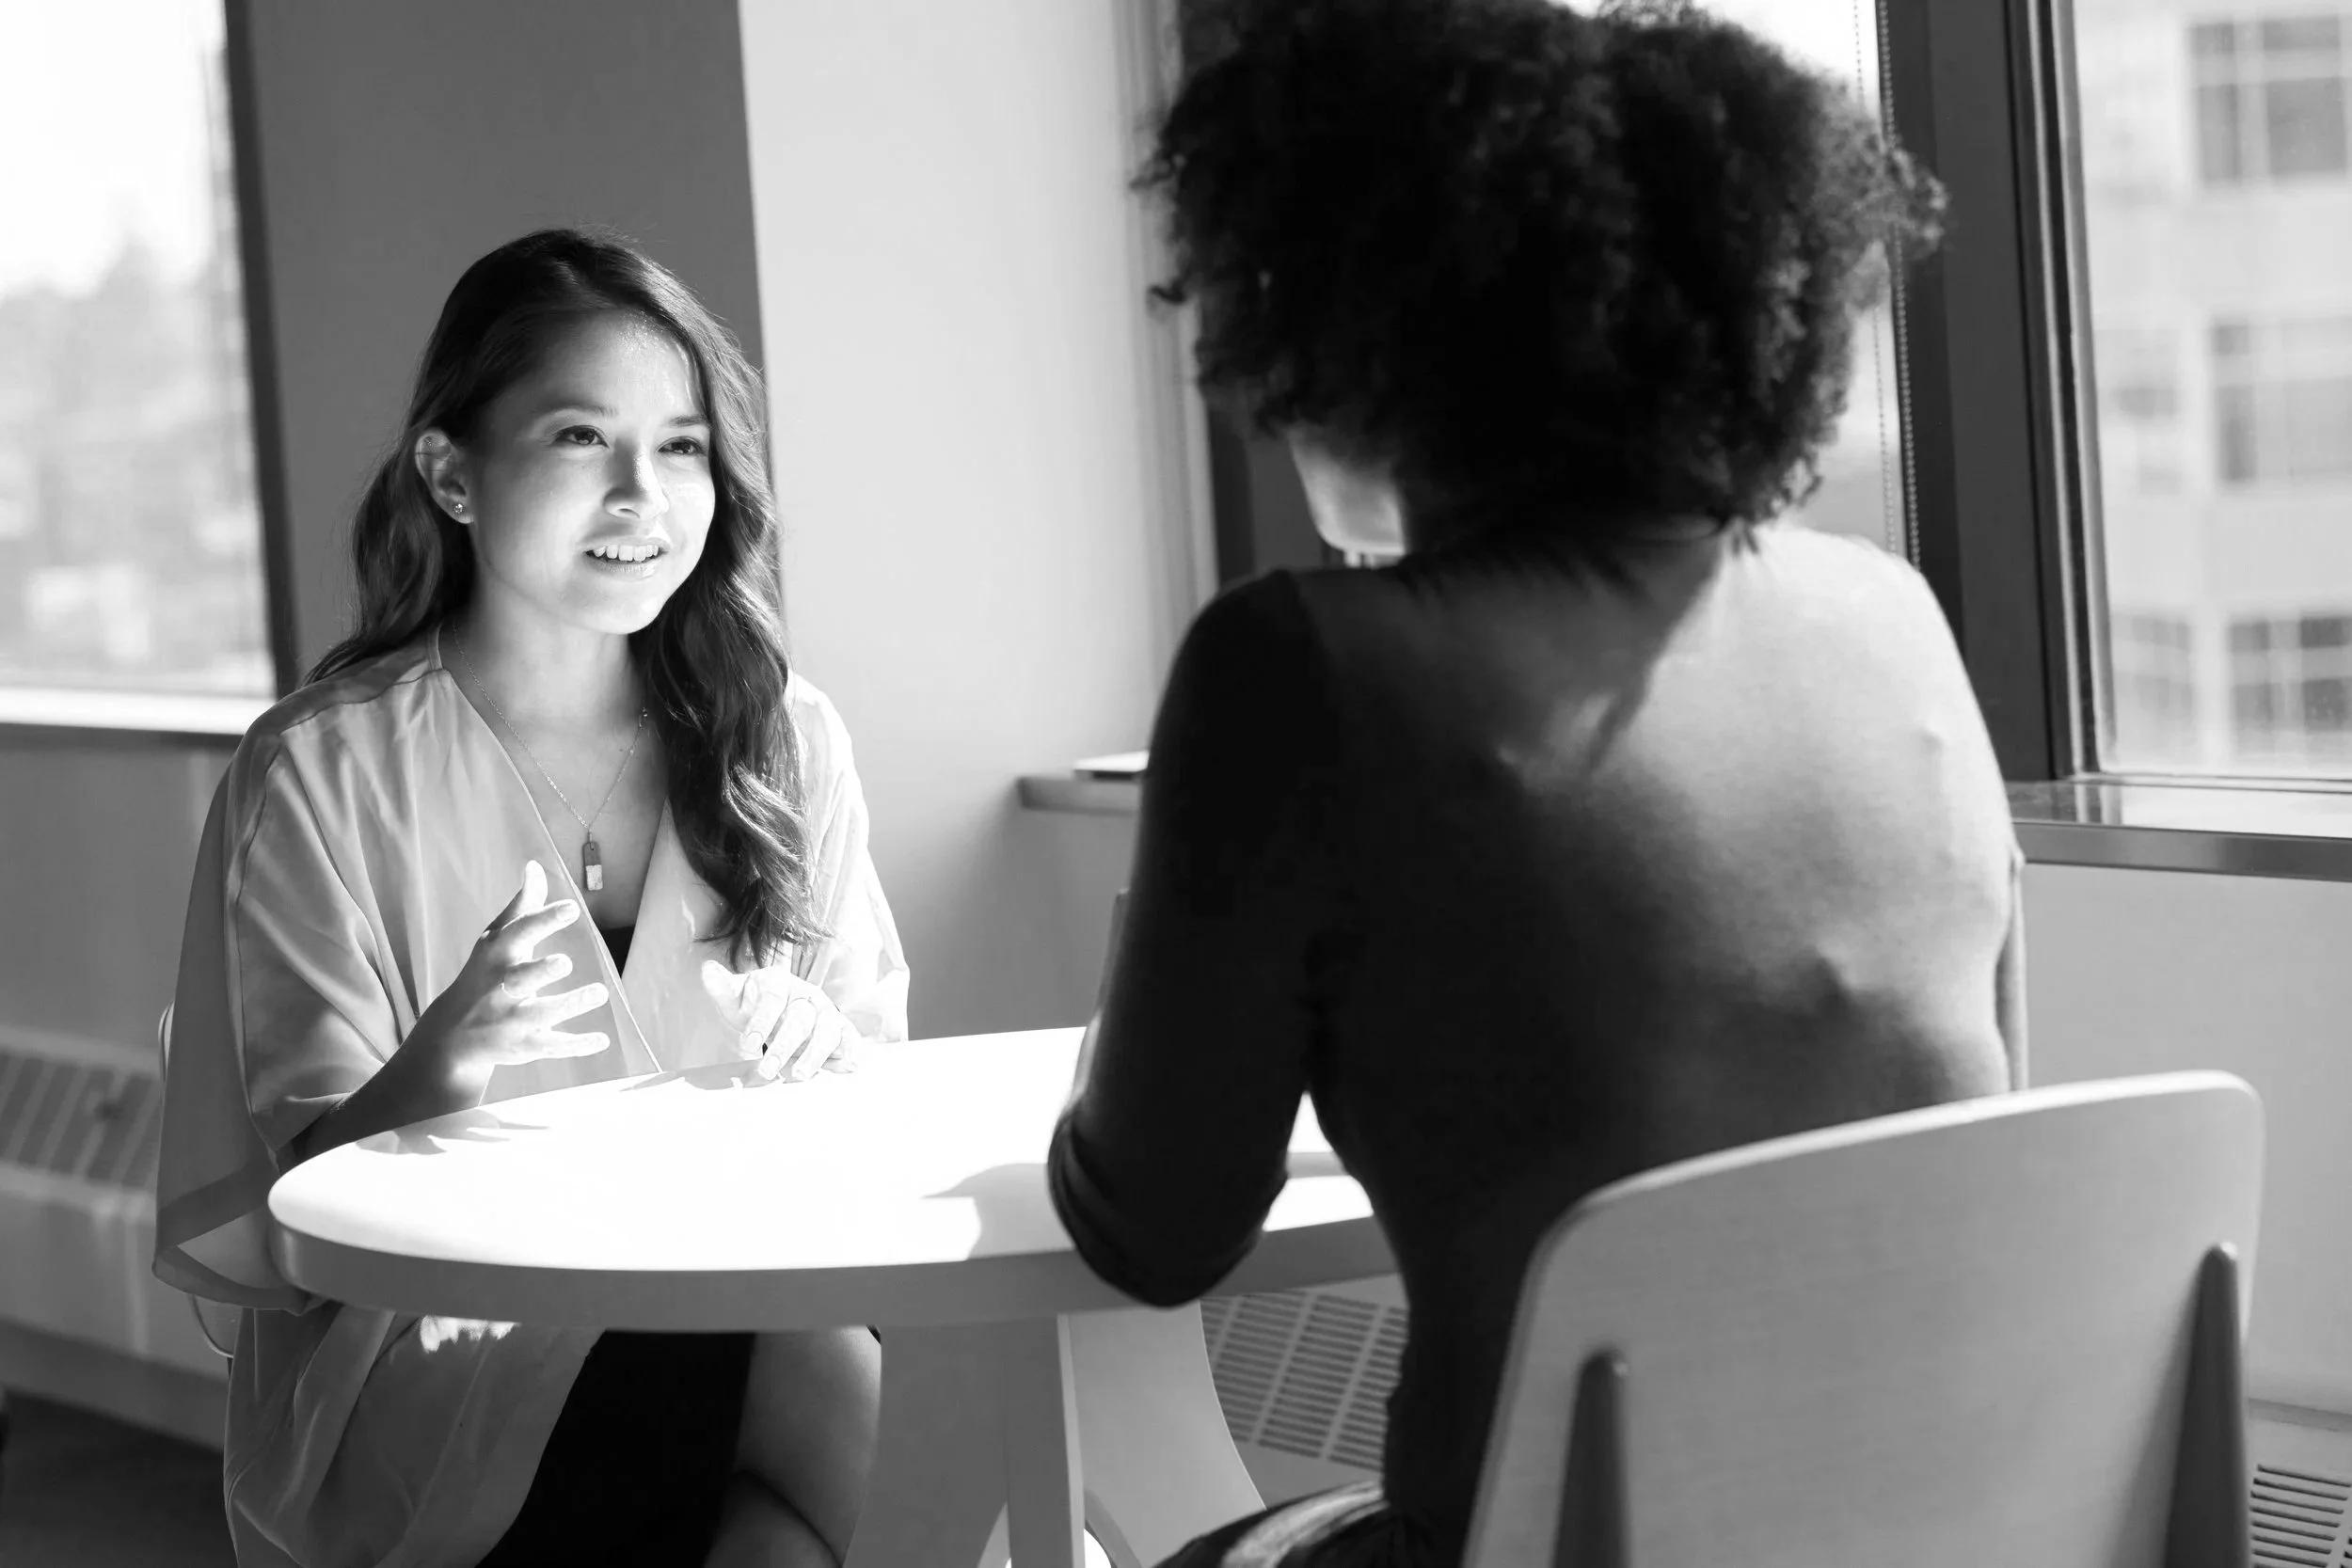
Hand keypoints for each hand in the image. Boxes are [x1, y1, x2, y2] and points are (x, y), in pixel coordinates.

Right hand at [408, 861, 611, 1091]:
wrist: (452, 1035)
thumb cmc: (484, 974)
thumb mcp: (496, 939)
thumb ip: (522, 905)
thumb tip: (535, 865)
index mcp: (497, 956)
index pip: (519, 934)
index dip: (543, 921)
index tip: (571, 908)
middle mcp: (501, 988)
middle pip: (522, 979)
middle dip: (541, 971)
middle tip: (564, 962)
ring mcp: (512, 1020)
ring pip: (542, 1014)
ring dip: (570, 1004)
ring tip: (599, 992)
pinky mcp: (524, 1046)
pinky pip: (552, 1047)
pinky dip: (577, 1045)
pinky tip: (602, 1040)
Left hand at [700, 959, 859, 1081]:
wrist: (782, 1010)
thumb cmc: (756, 1006)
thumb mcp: (736, 998)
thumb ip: (722, 988)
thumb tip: (707, 970)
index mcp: (778, 982)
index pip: (771, 999)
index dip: (760, 1022)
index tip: (747, 1045)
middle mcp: (806, 995)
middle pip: (799, 1019)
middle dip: (783, 1046)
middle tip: (766, 1071)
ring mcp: (826, 1013)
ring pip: (826, 1031)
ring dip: (814, 1055)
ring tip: (798, 1076)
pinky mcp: (841, 1031)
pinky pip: (849, 1040)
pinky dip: (851, 1053)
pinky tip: (848, 1067)